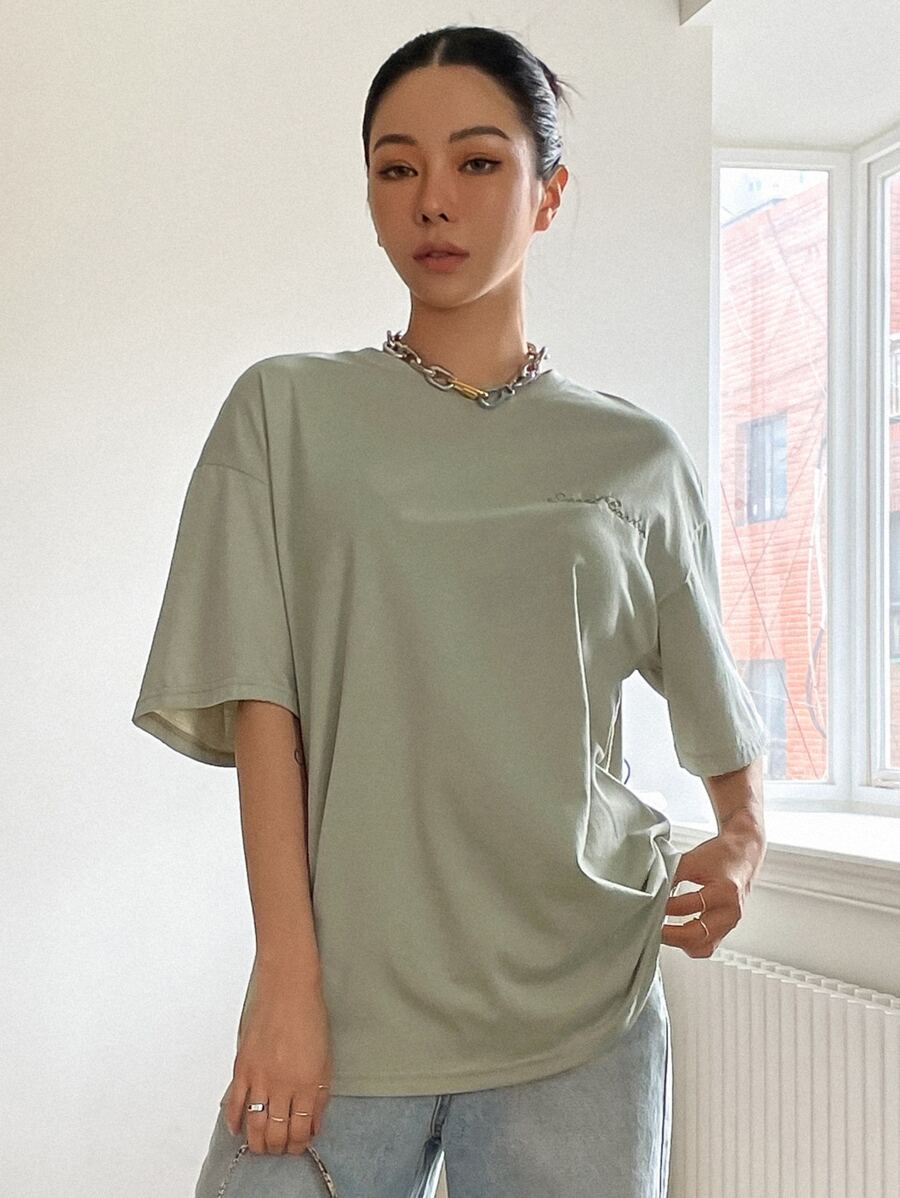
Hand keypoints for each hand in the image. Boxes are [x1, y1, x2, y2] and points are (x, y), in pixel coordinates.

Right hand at [221, 973, 332, 1155]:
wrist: (287, 989)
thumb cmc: (309, 1018)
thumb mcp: (326, 1059)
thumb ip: (319, 1095)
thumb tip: (312, 1123)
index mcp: (307, 1084)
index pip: (300, 1131)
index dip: (299, 1144)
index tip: (299, 1145)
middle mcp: (282, 1085)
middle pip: (276, 1134)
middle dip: (278, 1147)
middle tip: (280, 1147)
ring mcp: (259, 1077)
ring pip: (254, 1125)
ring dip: (257, 1141)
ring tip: (262, 1144)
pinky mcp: (242, 1067)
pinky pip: (234, 1103)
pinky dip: (234, 1121)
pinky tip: (238, 1128)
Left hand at [661, 815, 765, 956]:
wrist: (743, 856)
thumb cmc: (721, 856)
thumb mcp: (694, 859)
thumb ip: (673, 873)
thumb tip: (650, 888)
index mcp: (725, 891)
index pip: (694, 904)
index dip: (669, 906)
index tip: (652, 904)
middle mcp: (731, 912)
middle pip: (700, 935)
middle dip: (672, 935)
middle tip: (652, 928)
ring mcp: (730, 924)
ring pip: (704, 947)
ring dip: (680, 943)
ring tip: (660, 932)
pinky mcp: (725, 929)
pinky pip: (707, 945)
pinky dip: (689, 943)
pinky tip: (674, 933)